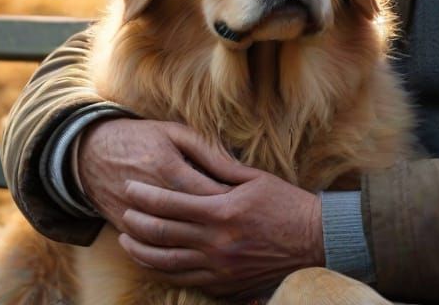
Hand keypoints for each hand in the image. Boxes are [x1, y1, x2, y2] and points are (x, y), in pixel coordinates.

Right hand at [76, 118, 235, 231]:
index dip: (233, 203)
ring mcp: (136, 214)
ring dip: (199, 242)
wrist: (90, 152)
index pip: (210, 195)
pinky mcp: (124, 228)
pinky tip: (193, 247)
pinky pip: (153, 246)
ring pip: (175, 239)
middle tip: (239, 226)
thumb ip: (207, 149)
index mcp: (169, 168)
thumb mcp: (175, 133)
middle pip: (196, 220)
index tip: (249, 206)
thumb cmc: (140, 138)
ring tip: (218, 238)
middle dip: (220, 226)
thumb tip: (238, 169)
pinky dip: (174, 249)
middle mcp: (152, 195)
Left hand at [117, 164, 324, 298]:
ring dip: (140, 250)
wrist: (315, 240)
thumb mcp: (255, 179)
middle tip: (123, 211)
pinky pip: (183, 279)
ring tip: (126, 240)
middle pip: (160, 232)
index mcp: (221, 211)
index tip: (130, 187)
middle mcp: (215, 241)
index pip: (168, 203)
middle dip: (135, 221)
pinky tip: (152, 261)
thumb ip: (221, 169)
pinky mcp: (224, 284)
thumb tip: (195, 154)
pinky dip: (162, 270)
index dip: (143, 195)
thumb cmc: (287, 204)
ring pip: (165, 261)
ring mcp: (218, 267)